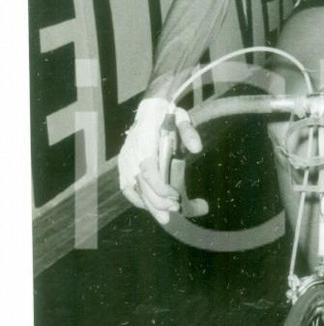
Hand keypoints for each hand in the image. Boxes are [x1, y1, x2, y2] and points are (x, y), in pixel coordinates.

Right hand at [118, 97, 201, 224]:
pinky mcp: (124, 164)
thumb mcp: (182, 118)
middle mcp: (131, 154)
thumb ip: (189, 132)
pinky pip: (126, 186)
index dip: (160, 188)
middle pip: (142, 185)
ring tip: (165, 216)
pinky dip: (137, 199)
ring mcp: (126, 160)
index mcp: (144, 143)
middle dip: (157, 202)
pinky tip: (150, 207)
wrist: (151, 108)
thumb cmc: (168, 115)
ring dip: (149, 204)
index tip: (175, 196)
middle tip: (175, 210)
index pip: (148, 171)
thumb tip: (197, 148)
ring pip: (133, 189)